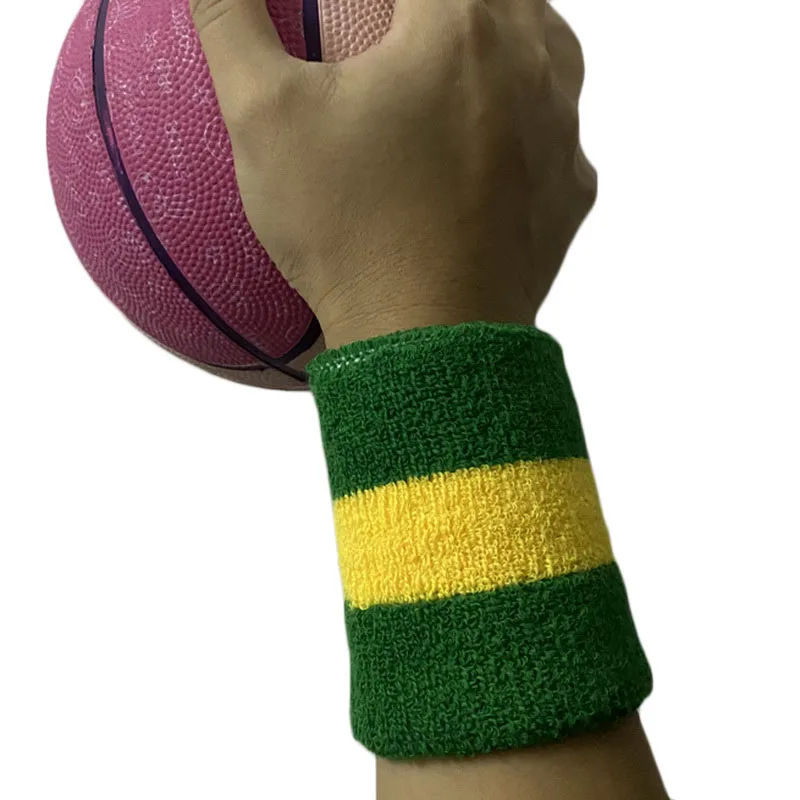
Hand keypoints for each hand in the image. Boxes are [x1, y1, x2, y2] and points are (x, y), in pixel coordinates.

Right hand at [190, 0, 595, 347]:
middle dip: (453, 1)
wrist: (425, 341)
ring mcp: (564, 134)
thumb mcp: (263, 117)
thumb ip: (232, 20)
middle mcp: (532, 66)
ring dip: (512, 30)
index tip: (361, 9)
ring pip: (553, 44)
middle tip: (409, 22)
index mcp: (461, 28)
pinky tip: (502, 137)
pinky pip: (564, 130)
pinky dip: (535, 116)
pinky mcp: (571, 193)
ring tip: (472, 45)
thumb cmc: (345, 230)